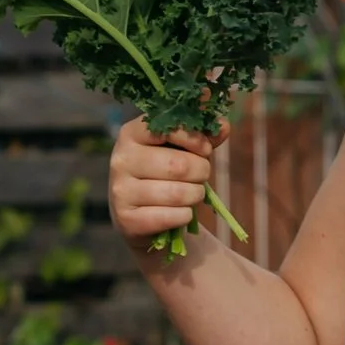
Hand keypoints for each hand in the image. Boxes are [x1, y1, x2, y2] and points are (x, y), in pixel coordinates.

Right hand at [108, 112, 220, 257]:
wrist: (140, 215)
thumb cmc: (164, 174)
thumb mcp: (181, 150)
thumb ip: (202, 136)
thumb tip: (223, 125)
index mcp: (131, 134)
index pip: (167, 129)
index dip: (195, 139)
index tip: (205, 149)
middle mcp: (121, 160)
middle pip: (179, 165)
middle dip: (201, 172)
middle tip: (200, 176)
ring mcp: (121, 190)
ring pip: (177, 194)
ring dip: (195, 195)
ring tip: (192, 194)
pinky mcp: (127, 219)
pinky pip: (171, 217)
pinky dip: (185, 216)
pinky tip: (181, 213)